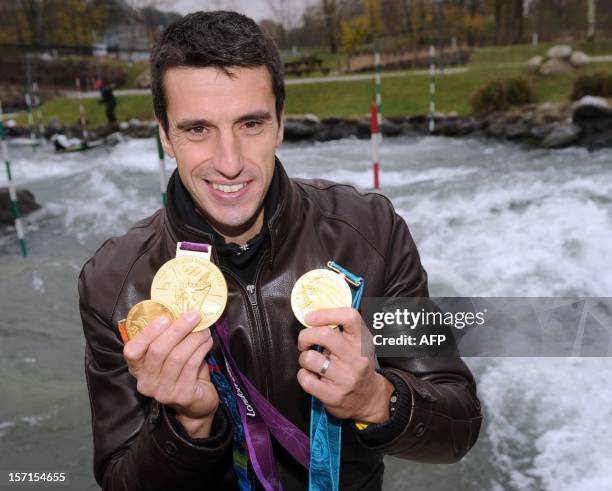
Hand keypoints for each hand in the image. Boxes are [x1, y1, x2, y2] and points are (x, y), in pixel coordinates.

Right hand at [123, 311, 218, 436]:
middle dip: (178, 329)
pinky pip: (192, 366)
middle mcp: (146, 382)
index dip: (147, 333)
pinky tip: (207, 341)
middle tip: (194, 315)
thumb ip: (168, 336)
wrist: (196, 401)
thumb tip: (180, 309)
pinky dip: (201, 349)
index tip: (165, 317)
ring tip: (204, 329)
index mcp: (137, 368)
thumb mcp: (170, 353)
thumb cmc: (181, 370)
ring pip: (177, 357)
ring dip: (194, 338)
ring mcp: (163, 392)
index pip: (132, 351)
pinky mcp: (182, 396)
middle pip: (158, 351)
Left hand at [297, 308, 394, 423]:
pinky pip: (305, 379)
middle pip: (323, 334)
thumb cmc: (358, 366)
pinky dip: (303, 375)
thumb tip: (313, 317)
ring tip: (311, 362)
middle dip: (305, 336)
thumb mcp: (359, 345)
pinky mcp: (333, 395)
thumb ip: (342, 331)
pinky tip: (311, 375)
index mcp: (362, 341)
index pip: (349, 317)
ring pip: (310, 358)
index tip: (310, 317)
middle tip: (305, 341)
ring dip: (304, 358)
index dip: (325, 313)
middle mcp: (356, 358)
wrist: (369, 399)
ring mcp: (345, 378)